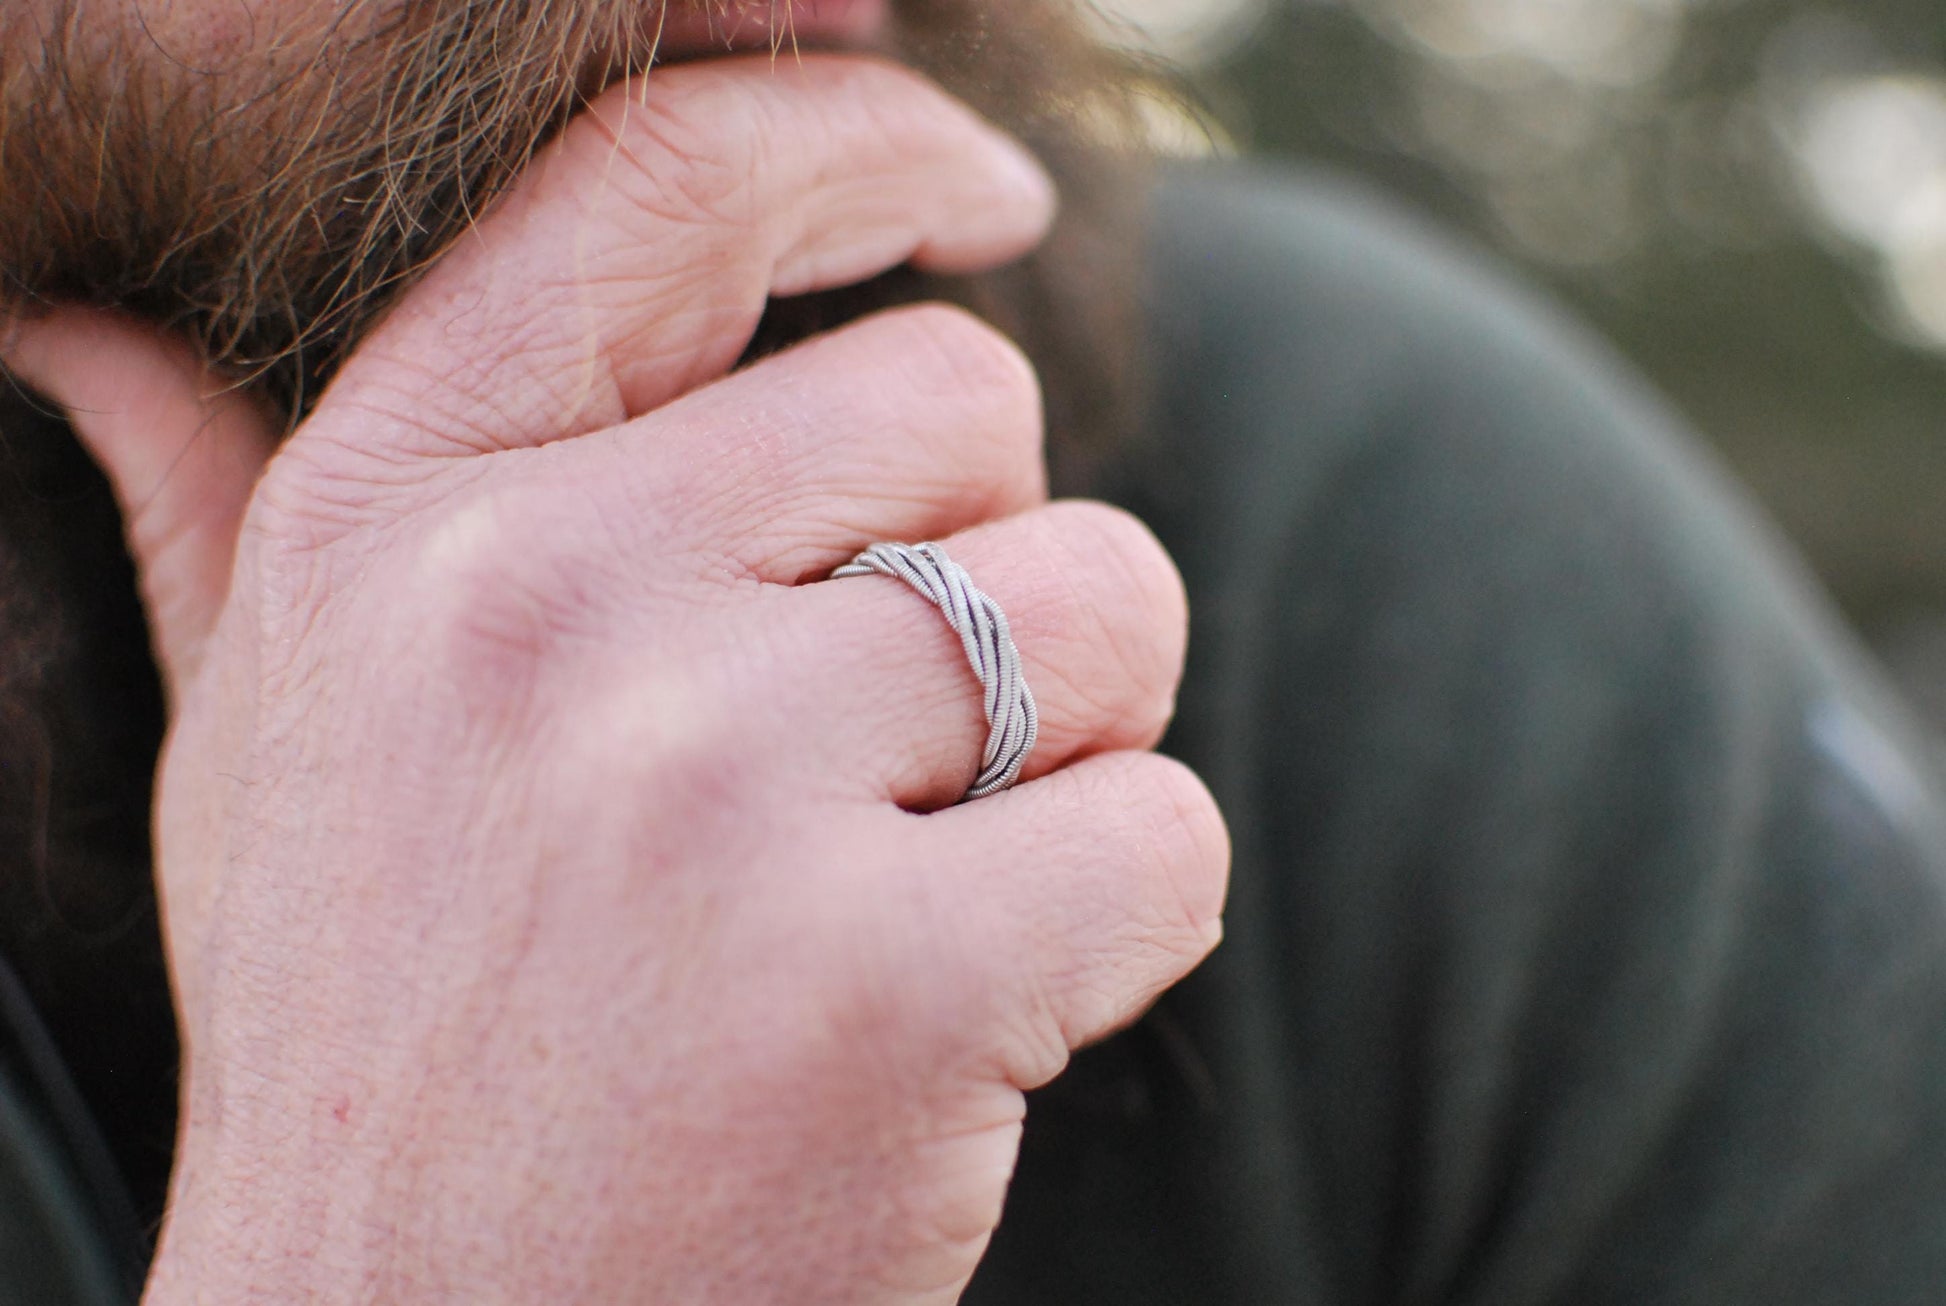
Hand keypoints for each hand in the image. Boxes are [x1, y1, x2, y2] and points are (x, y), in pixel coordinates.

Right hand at [8, 56, 1227, 1303]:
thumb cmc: (380, 1038)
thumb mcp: (269, 751)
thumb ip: (211, 506)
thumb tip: (76, 317)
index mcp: (388, 521)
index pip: (662, 187)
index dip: (862, 146)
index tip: (984, 193)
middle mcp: (535, 615)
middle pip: (965, 409)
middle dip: (983, 557)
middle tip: (878, 742)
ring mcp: (708, 795)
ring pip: (1107, 604)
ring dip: (1072, 738)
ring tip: (907, 877)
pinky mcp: (884, 988)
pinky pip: (1166, 831)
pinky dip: (1127, 913)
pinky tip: (977, 1010)